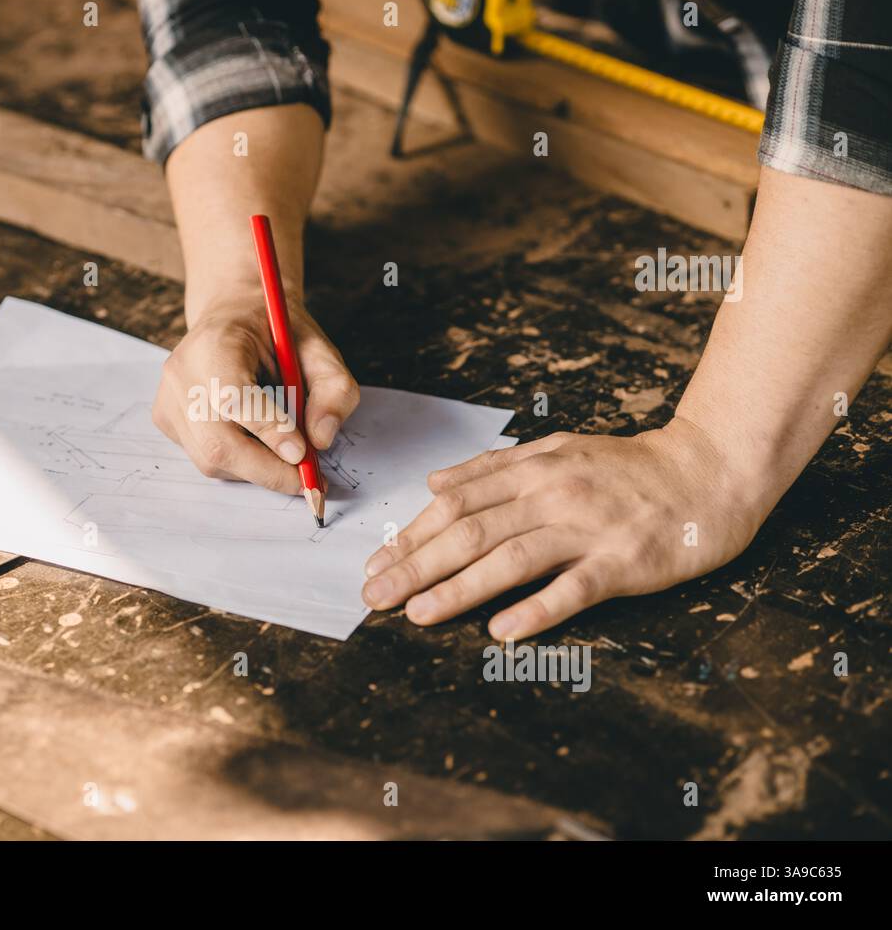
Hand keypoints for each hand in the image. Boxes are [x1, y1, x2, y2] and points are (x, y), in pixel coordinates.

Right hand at [153, 294, 358, 492]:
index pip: (234, 398)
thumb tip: (320, 440)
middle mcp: (182, 372)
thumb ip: (333, 390)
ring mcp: (168, 398)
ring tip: (285, 451)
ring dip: (256, 468)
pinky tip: (255, 439)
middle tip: (306, 479)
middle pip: (217, 442)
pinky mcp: (165, 420)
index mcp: (217, 342)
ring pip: (211, 459)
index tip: (303, 452)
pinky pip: (204, 458)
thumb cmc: (276, 335)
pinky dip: (238, 462)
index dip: (269, 431)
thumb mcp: (319, 350)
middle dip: (267, 470)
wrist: (234, 317)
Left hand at [361, 419, 767, 639]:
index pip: (456, 504)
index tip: (377, 562)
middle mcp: (552, 495)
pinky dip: (536, 610)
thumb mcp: (555, 451)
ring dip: (458, 589)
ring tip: (417, 613)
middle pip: (471, 532)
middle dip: (415, 566)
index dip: (412, 535)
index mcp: (532, 469)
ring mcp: (587, 529)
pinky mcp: (623, 562)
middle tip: (375, 595)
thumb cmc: (626, 469)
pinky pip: (573, 589)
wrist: (707, 471)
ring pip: (510, 560)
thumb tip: (434, 482)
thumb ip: (493, 468)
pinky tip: (501, 631)